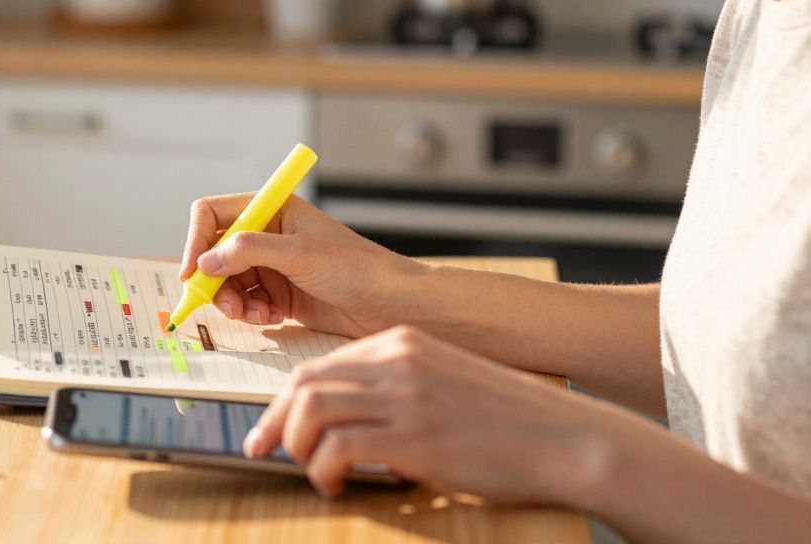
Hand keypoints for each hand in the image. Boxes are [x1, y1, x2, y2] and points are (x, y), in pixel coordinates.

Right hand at [179, 193, 423, 337]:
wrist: (391, 304)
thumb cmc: (357, 268)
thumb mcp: (299, 254)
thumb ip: (249, 251)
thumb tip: (205, 261)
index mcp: (273, 208)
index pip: (213, 214)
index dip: (196, 240)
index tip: (191, 272)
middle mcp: (267, 234)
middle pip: (214, 253)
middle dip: (214, 280)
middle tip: (225, 305)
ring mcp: (272, 265)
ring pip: (226, 282)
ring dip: (233, 302)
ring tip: (256, 315)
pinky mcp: (278, 293)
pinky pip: (245, 302)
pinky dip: (250, 313)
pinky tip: (271, 318)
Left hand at [244, 325, 625, 501]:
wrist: (566, 439)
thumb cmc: (508, 422)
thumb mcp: (445, 383)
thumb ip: (397, 387)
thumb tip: (347, 420)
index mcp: (403, 342)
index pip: (321, 364)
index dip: (286, 399)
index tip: (270, 428)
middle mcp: (398, 359)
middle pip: (306, 382)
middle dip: (275, 420)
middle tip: (261, 450)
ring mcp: (406, 395)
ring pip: (312, 409)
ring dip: (297, 446)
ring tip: (311, 472)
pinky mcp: (416, 435)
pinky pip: (339, 447)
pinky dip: (323, 469)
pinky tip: (336, 484)